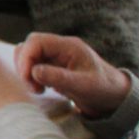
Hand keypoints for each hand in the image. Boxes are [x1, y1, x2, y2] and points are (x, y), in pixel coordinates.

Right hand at [14, 32, 133, 118]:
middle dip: (24, 66)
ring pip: (28, 56)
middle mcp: (60, 48)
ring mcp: (55, 56)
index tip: (27, 78)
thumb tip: (33, 72)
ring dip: (26, 72)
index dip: (26, 58)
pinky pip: (33, 65)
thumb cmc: (103, 89)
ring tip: (37, 89)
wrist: (115, 97)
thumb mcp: (83, 85)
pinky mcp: (53, 66)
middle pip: (29, 47)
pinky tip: (41, 88)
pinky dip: (31, 76)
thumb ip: (58, 77)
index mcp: (68, 46)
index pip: (36, 41)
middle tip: (32, 87)